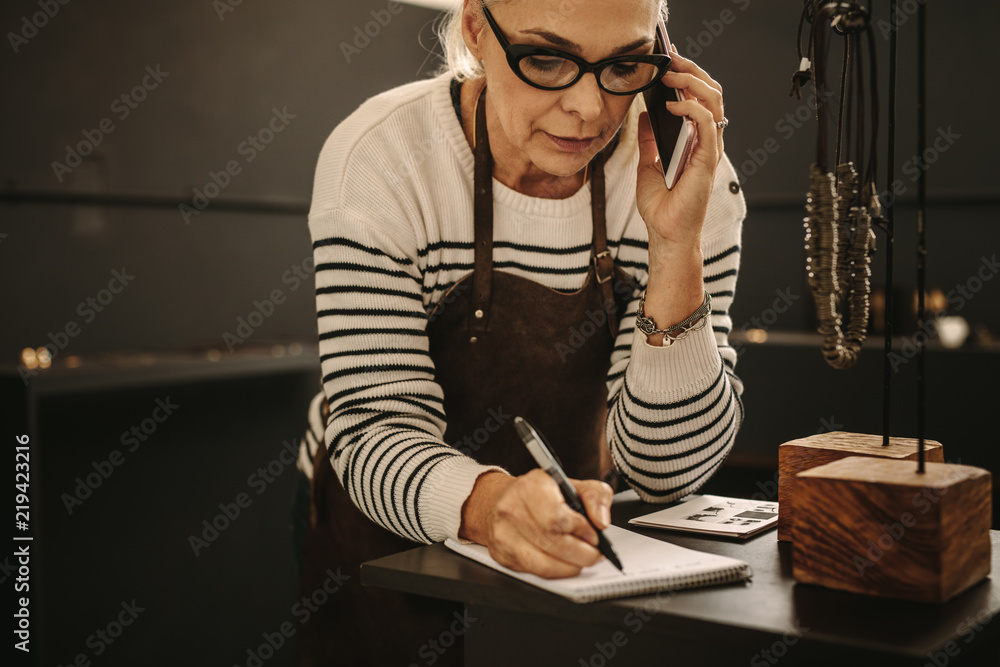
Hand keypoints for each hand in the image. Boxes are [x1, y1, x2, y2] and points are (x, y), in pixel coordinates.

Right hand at [459, 470, 613, 577]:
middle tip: (594, 552)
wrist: (502, 500)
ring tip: (582, 559)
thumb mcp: (572, 484)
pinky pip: (535, 572)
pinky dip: (557, 571)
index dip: (581, 530)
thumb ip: (595, 497)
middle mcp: (512, 509)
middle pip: (554, 543)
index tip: (593, 534)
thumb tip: (601, 521)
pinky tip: (565, 563)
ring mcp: (504, 534)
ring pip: (545, 564)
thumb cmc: (539, 493)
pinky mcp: (502, 555)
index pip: (558, 518)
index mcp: (530, 486)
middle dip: (582, 552)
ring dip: (571, 566)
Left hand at [636, 45, 726, 249]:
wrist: (665, 233)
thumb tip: (644, 114)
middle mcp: (707, 142)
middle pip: (711, 93)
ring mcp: (710, 149)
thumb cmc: (661, 206)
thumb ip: (649, 139)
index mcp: (696, 141)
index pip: (701, 98)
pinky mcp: (707, 159)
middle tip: (669, 58)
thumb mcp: (647, 164)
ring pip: (714, 101)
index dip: (688, 75)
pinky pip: (707, 123)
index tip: (667, 60)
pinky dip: (691, 107)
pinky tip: (672, 103)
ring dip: (692, 81)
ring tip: (670, 73)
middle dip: (691, 69)